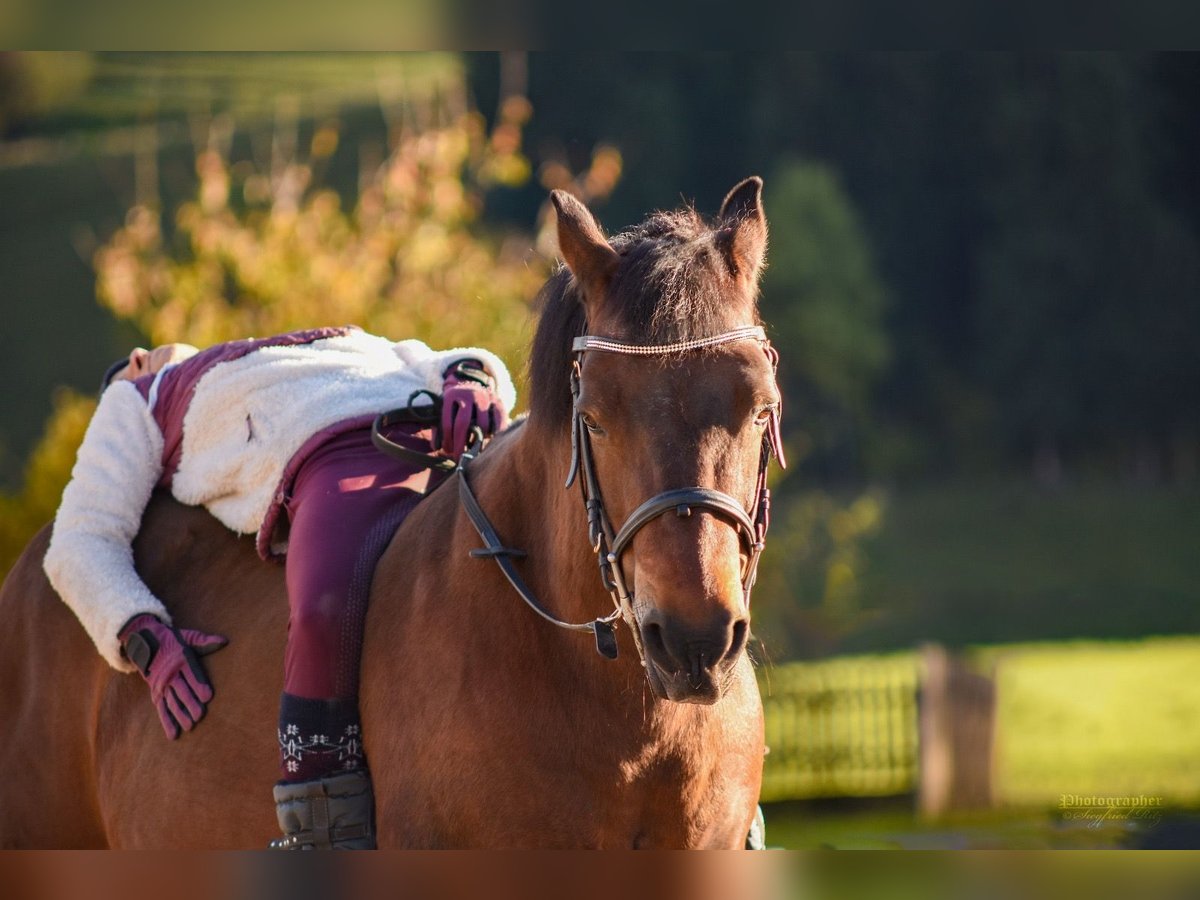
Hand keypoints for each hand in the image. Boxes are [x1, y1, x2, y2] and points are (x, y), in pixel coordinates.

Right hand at [119, 614, 227, 739]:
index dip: (199, 685)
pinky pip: (161, 709)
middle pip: (182, 690)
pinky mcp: (156, 694)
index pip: (192, 674)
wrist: (145, 642)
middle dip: (190, 703)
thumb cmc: (174, 640)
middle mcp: (170, 674)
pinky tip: (174, 734)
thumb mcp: (189, 637)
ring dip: (180, 715)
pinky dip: (167, 722)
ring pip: (172, 702)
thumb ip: (205, 641)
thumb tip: (224, 641)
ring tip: (190, 726)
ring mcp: (162, 685)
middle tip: (200, 715)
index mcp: (181, 659)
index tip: (208, 696)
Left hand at [439, 359, 508, 459]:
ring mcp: (485, 396)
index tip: (448, 452)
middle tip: (459, 459)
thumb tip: (436, 447)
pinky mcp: (498, 401)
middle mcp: (468, 393)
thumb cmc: (455, 406)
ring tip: (473, 452)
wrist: (472, 386)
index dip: (447, 440)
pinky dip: (495, 434)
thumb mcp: (444, 411)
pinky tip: (490, 444)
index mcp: (450, 395)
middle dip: (460, 445)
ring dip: (477, 442)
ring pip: (482, 425)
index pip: (447, 422)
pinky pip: (499, 420)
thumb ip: (438, 429)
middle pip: (463, 424)